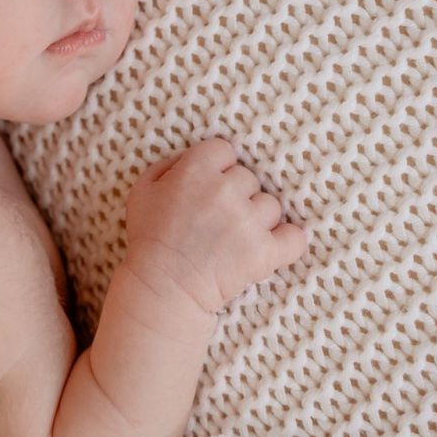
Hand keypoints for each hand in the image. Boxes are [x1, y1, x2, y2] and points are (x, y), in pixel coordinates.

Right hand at [123, 138, 307, 314]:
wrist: (163, 286)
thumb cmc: (150, 239)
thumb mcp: (142, 191)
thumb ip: (165, 166)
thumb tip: (189, 159)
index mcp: (195, 170)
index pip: (225, 150)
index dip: (219, 167)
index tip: (212, 185)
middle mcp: (225, 190)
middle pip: (250, 178)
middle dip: (238, 195)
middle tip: (221, 217)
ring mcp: (248, 221)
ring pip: (271, 206)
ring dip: (258, 219)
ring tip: (238, 237)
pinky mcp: (265, 251)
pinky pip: (295, 237)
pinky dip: (287, 242)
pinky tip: (273, 246)